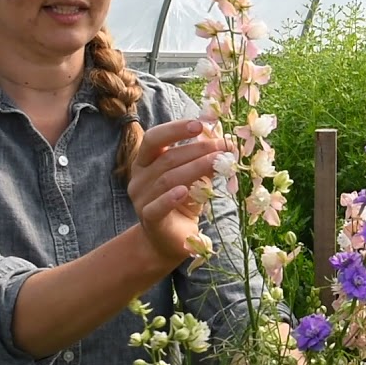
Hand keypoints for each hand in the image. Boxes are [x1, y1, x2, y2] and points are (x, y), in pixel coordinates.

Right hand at [128, 119, 231, 264]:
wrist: (168, 239)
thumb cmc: (183, 201)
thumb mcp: (195, 177)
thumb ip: (203, 161)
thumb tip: (225, 144)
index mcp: (146, 161)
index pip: (154, 138)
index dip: (175, 129)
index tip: (200, 125)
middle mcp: (139, 177)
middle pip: (167, 158)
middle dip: (197, 150)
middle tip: (223, 146)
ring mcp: (141, 198)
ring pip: (167, 179)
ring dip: (195, 168)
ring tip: (218, 163)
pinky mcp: (148, 219)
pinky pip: (157, 206)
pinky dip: (170, 198)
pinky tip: (184, 191)